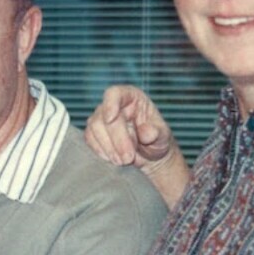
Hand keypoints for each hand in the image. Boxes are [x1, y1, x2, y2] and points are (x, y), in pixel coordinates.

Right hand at [85, 85, 188, 207]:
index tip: (111, 119)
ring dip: (109, 148)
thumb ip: (157, 133)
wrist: (150, 155)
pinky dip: (100, 151)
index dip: (110, 104)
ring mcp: (102, 117)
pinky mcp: (94, 132)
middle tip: (129, 158)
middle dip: (117, 140)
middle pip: (104, 117)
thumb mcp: (163, 136)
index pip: (115, 93)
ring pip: (94, 128)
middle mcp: (114, 104)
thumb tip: (145, 133)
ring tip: (124, 161)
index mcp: (132, 97)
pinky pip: (89, 139)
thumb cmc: (157, 140)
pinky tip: (113, 159)